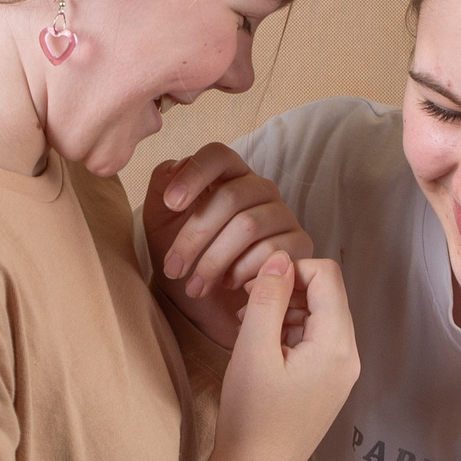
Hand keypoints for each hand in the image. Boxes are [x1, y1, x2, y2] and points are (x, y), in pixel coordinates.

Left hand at [143, 145, 312, 349]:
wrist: (208, 305)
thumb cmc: (186, 257)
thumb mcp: (161, 221)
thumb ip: (162, 186)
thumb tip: (176, 168)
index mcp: (228, 175)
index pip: (217, 155)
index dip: (194, 174)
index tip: (170, 204)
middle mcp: (260, 188)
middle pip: (230, 197)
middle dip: (194, 237)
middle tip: (174, 268)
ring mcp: (282, 215)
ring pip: (248, 226)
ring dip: (214, 261)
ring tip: (195, 286)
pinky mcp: (299, 244)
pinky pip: (273, 251)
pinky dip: (244, 271)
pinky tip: (229, 284)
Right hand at [187, 250, 358, 460]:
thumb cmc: (252, 415)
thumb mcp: (253, 350)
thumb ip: (268, 299)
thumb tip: (279, 258)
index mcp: (337, 345)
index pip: (326, 275)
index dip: (289, 269)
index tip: (253, 283)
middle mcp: (349, 355)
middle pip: (327, 294)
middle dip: (287, 288)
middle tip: (246, 301)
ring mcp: (342, 372)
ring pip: (319, 317)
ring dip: (285, 310)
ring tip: (247, 323)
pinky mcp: (329, 385)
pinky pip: (316, 341)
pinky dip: (289, 332)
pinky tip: (260, 345)